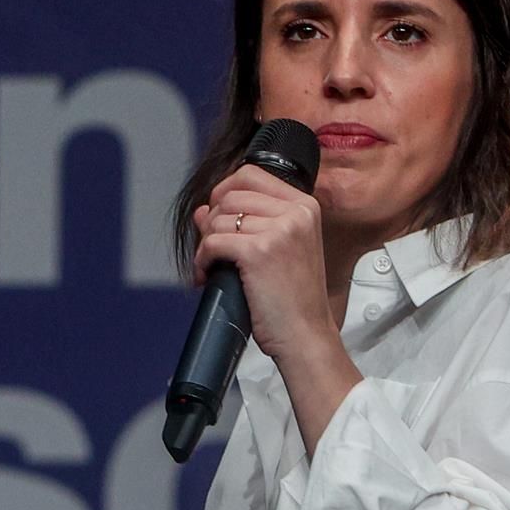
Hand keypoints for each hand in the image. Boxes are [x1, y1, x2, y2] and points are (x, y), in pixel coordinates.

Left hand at [192, 165, 364, 455]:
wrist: (306, 335)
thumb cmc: (294, 298)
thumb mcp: (279, 250)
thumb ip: (246, 223)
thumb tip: (203, 209)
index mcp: (305, 206)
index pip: (252, 174)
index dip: (225, 190)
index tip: (218, 213)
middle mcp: (296, 213)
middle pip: (230, 195)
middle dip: (212, 220)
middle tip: (213, 247)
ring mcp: (279, 230)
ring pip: (218, 219)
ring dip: (206, 243)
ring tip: (212, 266)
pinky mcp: (258, 252)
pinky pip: (213, 242)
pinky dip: (202, 259)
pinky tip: (207, 275)